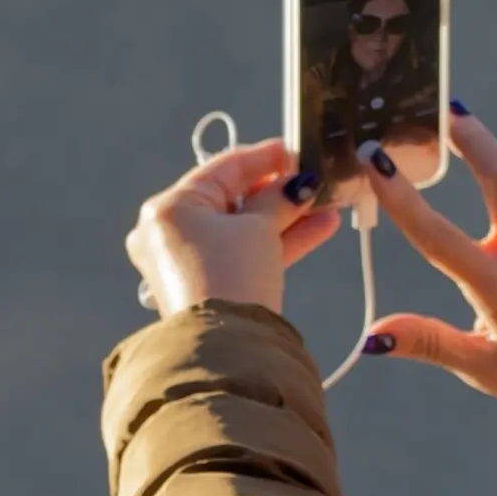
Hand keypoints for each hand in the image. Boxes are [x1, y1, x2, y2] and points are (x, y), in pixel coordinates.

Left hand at [128, 139, 342, 317]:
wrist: (227, 344)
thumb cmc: (232, 274)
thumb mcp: (259, 228)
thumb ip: (279, 199)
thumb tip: (299, 184)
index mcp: (170, 207)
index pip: (223, 168)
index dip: (264, 157)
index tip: (296, 150)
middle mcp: (169, 231)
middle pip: (233, 198)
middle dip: (280, 191)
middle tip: (314, 181)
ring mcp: (186, 259)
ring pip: (243, 227)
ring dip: (285, 216)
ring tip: (327, 206)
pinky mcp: (205, 283)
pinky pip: (242, 251)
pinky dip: (274, 240)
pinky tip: (319, 228)